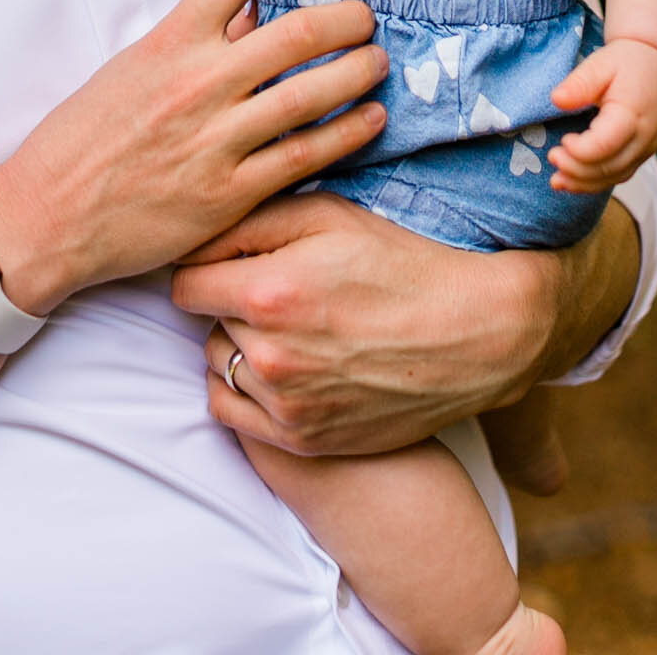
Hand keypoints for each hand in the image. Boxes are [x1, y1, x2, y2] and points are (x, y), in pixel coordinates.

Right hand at [0, 0, 387, 312]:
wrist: (48, 216)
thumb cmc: (84, 138)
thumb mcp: (132, 66)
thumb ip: (194, 39)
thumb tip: (252, 14)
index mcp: (170, 40)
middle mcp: (198, 83)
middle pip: (300, 33)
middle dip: (349, 19)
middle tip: (364, 18)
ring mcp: (216, 141)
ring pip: (313, 93)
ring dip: (359, 71)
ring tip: (377, 62)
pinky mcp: (230, 195)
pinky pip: (306, 155)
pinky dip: (349, 133)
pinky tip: (371, 120)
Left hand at [172, 193, 573, 456]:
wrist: (471, 335)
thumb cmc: (399, 262)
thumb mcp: (327, 214)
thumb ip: (251, 220)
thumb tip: (194, 236)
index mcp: (270, 294)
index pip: (185, 283)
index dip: (205, 265)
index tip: (230, 259)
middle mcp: (271, 358)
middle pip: (203, 325)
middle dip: (228, 302)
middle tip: (274, 288)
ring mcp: (287, 407)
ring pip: (218, 366)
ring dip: (238, 345)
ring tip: (287, 326)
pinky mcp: (303, 442)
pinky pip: (232, 414)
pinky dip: (245, 389)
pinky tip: (281, 365)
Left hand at [548, 36, 656, 191]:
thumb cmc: (629, 61)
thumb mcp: (601, 63)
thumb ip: (580, 83)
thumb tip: (556, 100)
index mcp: (632, 114)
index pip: (605, 145)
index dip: (579, 151)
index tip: (562, 141)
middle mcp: (644, 137)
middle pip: (609, 167)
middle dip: (577, 170)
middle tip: (552, 158)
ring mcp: (647, 148)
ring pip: (615, 176)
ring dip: (584, 183)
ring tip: (557, 179)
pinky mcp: (644, 153)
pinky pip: (621, 174)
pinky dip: (597, 182)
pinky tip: (574, 180)